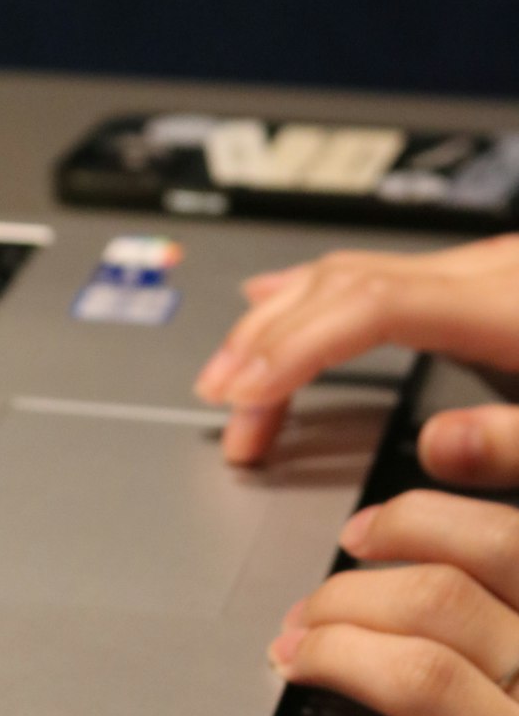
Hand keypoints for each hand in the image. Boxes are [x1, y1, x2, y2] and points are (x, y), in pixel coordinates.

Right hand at [194, 233, 518, 463]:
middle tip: (225, 408)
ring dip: (277, 321)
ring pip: (348, 273)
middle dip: (267, 345)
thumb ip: (510, 439)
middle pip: (343, 286)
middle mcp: (487, 273)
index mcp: (510, 308)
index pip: (371, 306)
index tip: (247, 395)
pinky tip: (277, 296)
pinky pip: (374, 273)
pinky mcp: (483, 281)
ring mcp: (482, 270)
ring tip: (229, 372)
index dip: (297, 347)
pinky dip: (312, 292)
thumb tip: (432, 445)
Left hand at [269, 474, 518, 715]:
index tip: (360, 532)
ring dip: (338, 658)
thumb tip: (383, 546)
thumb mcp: (515, 677)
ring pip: (426, 672)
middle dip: (345, 597)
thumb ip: (479, 615)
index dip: (419, 519)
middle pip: (444, 597)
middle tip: (304, 619)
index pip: (506, 539)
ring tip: (300, 667)